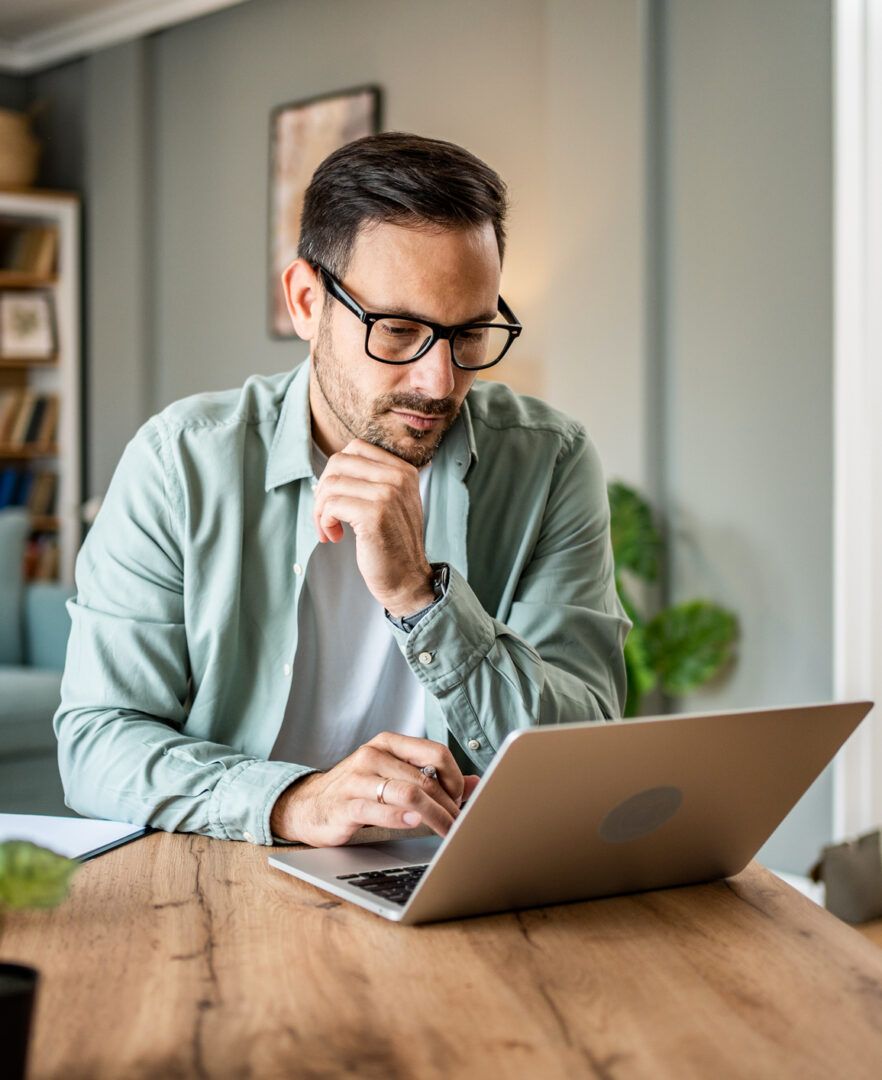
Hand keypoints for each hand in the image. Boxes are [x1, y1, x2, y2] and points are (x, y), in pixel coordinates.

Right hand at [270, 732, 481, 846]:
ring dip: (435, 815)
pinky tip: (415, 823)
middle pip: (426, 778)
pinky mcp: (346, 804)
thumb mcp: (393, 777)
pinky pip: (380, 809)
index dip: (455, 778)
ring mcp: (358, 778)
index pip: (435, 752)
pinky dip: (402, 817)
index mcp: (388, 743)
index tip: (461, 800)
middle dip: (449, 804)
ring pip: (409, 792)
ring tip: (447, 831)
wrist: (309, 806)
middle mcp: (373, 755)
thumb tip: (474, 783)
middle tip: (459, 824)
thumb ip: (432, 778)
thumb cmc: (357, 791)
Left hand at [312, 440, 435, 616]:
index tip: (336, 497)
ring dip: (320, 510)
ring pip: (330, 484)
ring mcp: (387, 494)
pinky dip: (324, 522)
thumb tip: (331, 470)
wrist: (407, 578)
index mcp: (404, 470)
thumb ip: (371, 480)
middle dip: (323, 489)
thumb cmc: (392, 543)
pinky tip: (334, 536)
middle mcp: (398, 478)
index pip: (356, 448)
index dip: (336, 471)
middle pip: (338, 462)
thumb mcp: (390, 503)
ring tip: (329, 529)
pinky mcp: (374, 515)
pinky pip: (331, 505)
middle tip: (325, 514)